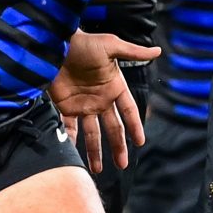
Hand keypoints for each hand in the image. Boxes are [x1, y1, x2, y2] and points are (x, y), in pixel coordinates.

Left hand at [53, 29, 157, 170]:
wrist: (54, 44)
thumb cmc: (84, 42)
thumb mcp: (110, 45)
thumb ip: (133, 52)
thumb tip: (158, 51)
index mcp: (114, 87)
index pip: (129, 111)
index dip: (135, 126)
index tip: (140, 142)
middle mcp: (100, 99)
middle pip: (112, 128)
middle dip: (118, 146)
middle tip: (122, 164)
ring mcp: (83, 105)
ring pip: (92, 133)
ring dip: (94, 151)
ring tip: (97, 170)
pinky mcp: (65, 106)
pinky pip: (69, 127)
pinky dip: (70, 140)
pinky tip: (71, 155)